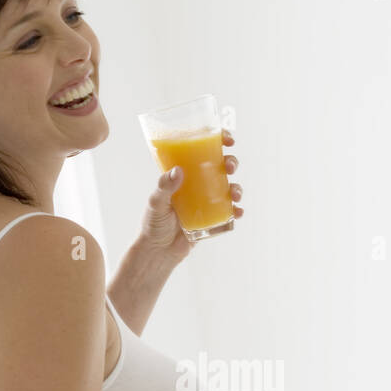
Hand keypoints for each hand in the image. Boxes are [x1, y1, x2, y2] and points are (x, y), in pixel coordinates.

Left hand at [135, 128, 243, 265]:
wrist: (158, 251)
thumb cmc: (153, 223)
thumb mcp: (156, 202)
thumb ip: (164, 187)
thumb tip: (178, 171)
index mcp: (184, 174)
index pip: (202, 150)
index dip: (217, 140)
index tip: (227, 139)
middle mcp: (198, 184)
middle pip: (221, 166)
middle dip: (231, 162)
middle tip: (230, 166)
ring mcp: (207, 201)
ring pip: (229, 188)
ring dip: (237, 187)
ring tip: (235, 194)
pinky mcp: (213, 218)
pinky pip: (230, 212)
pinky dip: (236, 210)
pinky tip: (237, 212)